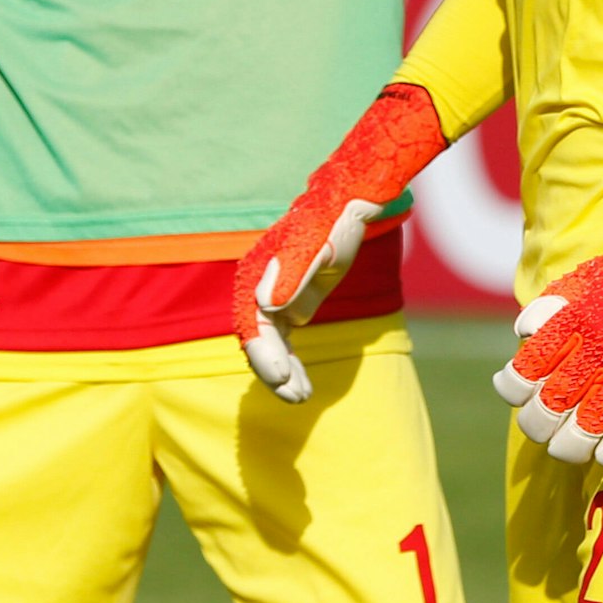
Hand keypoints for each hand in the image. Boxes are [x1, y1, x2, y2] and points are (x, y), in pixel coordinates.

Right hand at [234, 83, 448, 401]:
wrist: (350, 204)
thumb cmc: (333, 220)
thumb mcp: (318, 245)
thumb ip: (294, 273)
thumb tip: (267, 306)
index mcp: (259, 273)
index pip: (252, 321)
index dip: (263, 352)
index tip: (279, 377)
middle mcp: (262, 287)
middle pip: (259, 339)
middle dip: (274, 370)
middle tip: (294, 397)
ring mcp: (277, 297)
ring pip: (273, 345)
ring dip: (283, 372)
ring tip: (301, 398)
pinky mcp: (294, 303)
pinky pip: (287, 341)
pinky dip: (293, 362)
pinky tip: (305, 384)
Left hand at [494, 141, 602, 467]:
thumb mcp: (581, 280)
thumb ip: (549, 308)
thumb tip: (523, 336)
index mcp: (573, 321)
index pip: (527, 368)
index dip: (511, 387)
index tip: (512, 390)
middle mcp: (597, 349)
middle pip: (550, 406)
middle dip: (535, 424)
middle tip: (536, 423)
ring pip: (585, 430)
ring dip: (567, 447)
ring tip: (564, 446)